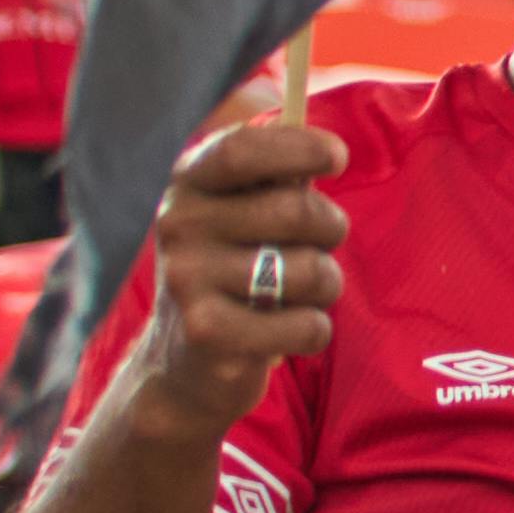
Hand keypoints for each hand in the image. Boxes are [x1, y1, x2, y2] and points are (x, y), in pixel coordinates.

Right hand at [127, 100, 347, 409]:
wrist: (185, 367)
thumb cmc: (236, 273)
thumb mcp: (242, 217)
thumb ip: (277, 180)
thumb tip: (326, 145)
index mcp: (186, 186)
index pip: (243, 148)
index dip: (301, 147)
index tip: (337, 158)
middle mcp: (176, 225)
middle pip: (297, 210)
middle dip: (330, 230)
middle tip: (318, 246)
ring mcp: (186, 279)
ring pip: (311, 271)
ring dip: (324, 287)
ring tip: (293, 295)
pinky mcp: (207, 333)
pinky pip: (308, 325)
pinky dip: (313, 332)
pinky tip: (282, 333)